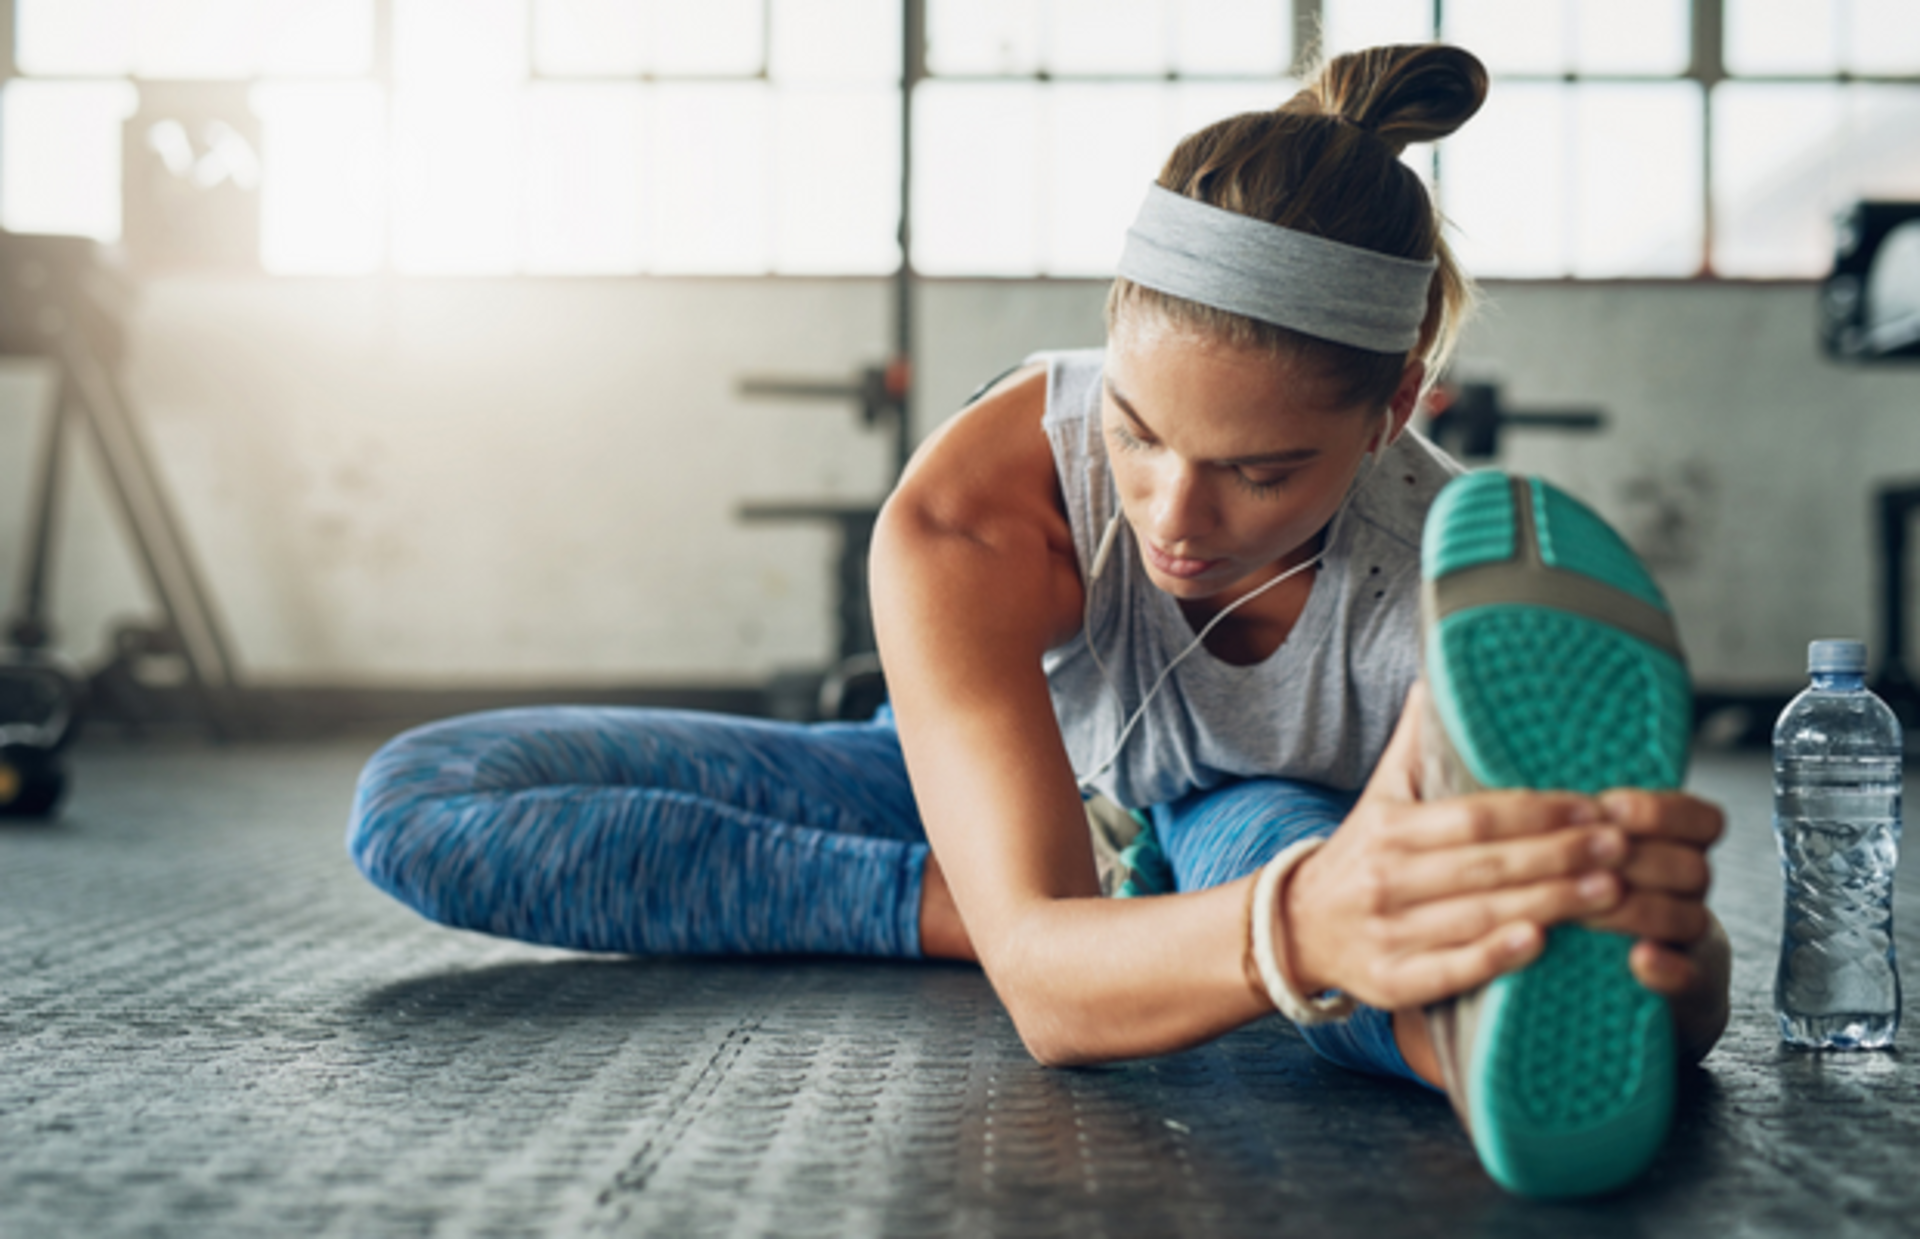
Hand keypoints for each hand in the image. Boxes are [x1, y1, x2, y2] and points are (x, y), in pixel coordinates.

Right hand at [1280, 682, 1724, 1012]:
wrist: (1296, 927)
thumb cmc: (1362, 855)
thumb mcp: (1382, 795)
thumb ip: (1416, 742)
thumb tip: (1442, 673)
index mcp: (1390, 829)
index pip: (1474, 815)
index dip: (1537, 810)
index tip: (1592, 804)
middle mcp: (1386, 879)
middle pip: (1485, 865)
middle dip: (1560, 855)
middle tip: (1621, 845)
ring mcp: (1388, 933)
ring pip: (1479, 917)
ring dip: (1549, 904)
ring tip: (1611, 891)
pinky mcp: (1392, 982)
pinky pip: (1450, 971)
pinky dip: (1495, 958)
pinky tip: (1541, 944)